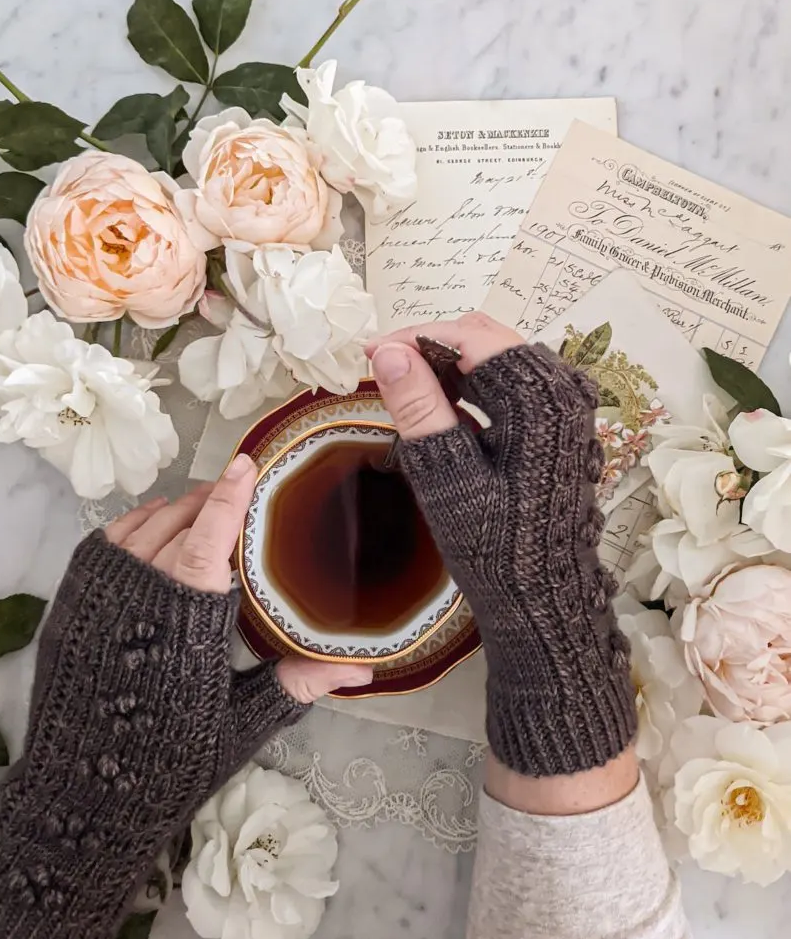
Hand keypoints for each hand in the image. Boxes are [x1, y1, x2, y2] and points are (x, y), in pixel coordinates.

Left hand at [0, 458, 369, 938]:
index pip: (209, 538)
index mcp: (186, 622)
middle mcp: (138, 598)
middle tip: (237, 491)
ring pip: (138, 528)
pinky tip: (152, 529)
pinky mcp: (70, 607)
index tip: (247, 463)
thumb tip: (366, 670)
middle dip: (208, 500)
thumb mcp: (243, 721)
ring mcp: (98, 600)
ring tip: (200, 505)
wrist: (87, 797)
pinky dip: (132, 526)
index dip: (230, 497)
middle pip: (176, 523)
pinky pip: (103, 545)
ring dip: (172, 510)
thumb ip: (299, 682)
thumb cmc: (173, 760)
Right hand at [367, 313, 637, 780]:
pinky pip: (511, 385)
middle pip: (489, 340)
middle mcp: (564, 392)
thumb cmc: (496, 548)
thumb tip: (389, 351)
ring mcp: (567, 408)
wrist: (546, 601)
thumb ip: (420, 409)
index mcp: (542, 400)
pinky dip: (473, 386)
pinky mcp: (561, 426)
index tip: (371, 353)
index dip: (417, 337)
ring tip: (405, 387)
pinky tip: (441, 407)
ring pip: (499, 359)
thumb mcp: (448, 480)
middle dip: (433, 347)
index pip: (472, 337)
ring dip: (451, 365)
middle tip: (383, 369)